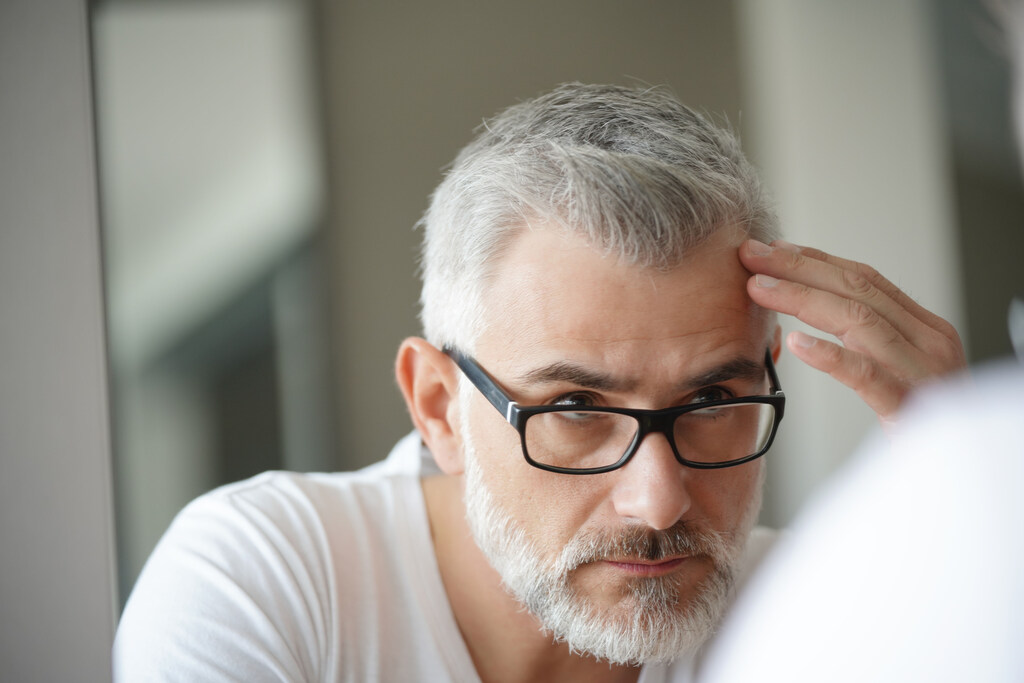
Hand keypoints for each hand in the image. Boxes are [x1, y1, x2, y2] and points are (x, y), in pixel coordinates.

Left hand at [739, 238, 966, 424]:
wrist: (960, 474)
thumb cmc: (924, 426)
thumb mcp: (903, 372)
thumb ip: (870, 342)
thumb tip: (815, 312)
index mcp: (926, 330)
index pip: (866, 280)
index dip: (816, 260)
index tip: (774, 250)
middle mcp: (928, 343)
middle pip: (857, 290)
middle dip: (799, 269)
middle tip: (754, 257)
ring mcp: (922, 373)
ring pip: (857, 320)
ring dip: (801, 299)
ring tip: (760, 290)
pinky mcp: (910, 408)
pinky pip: (867, 375)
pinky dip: (831, 356)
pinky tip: (798, 344)